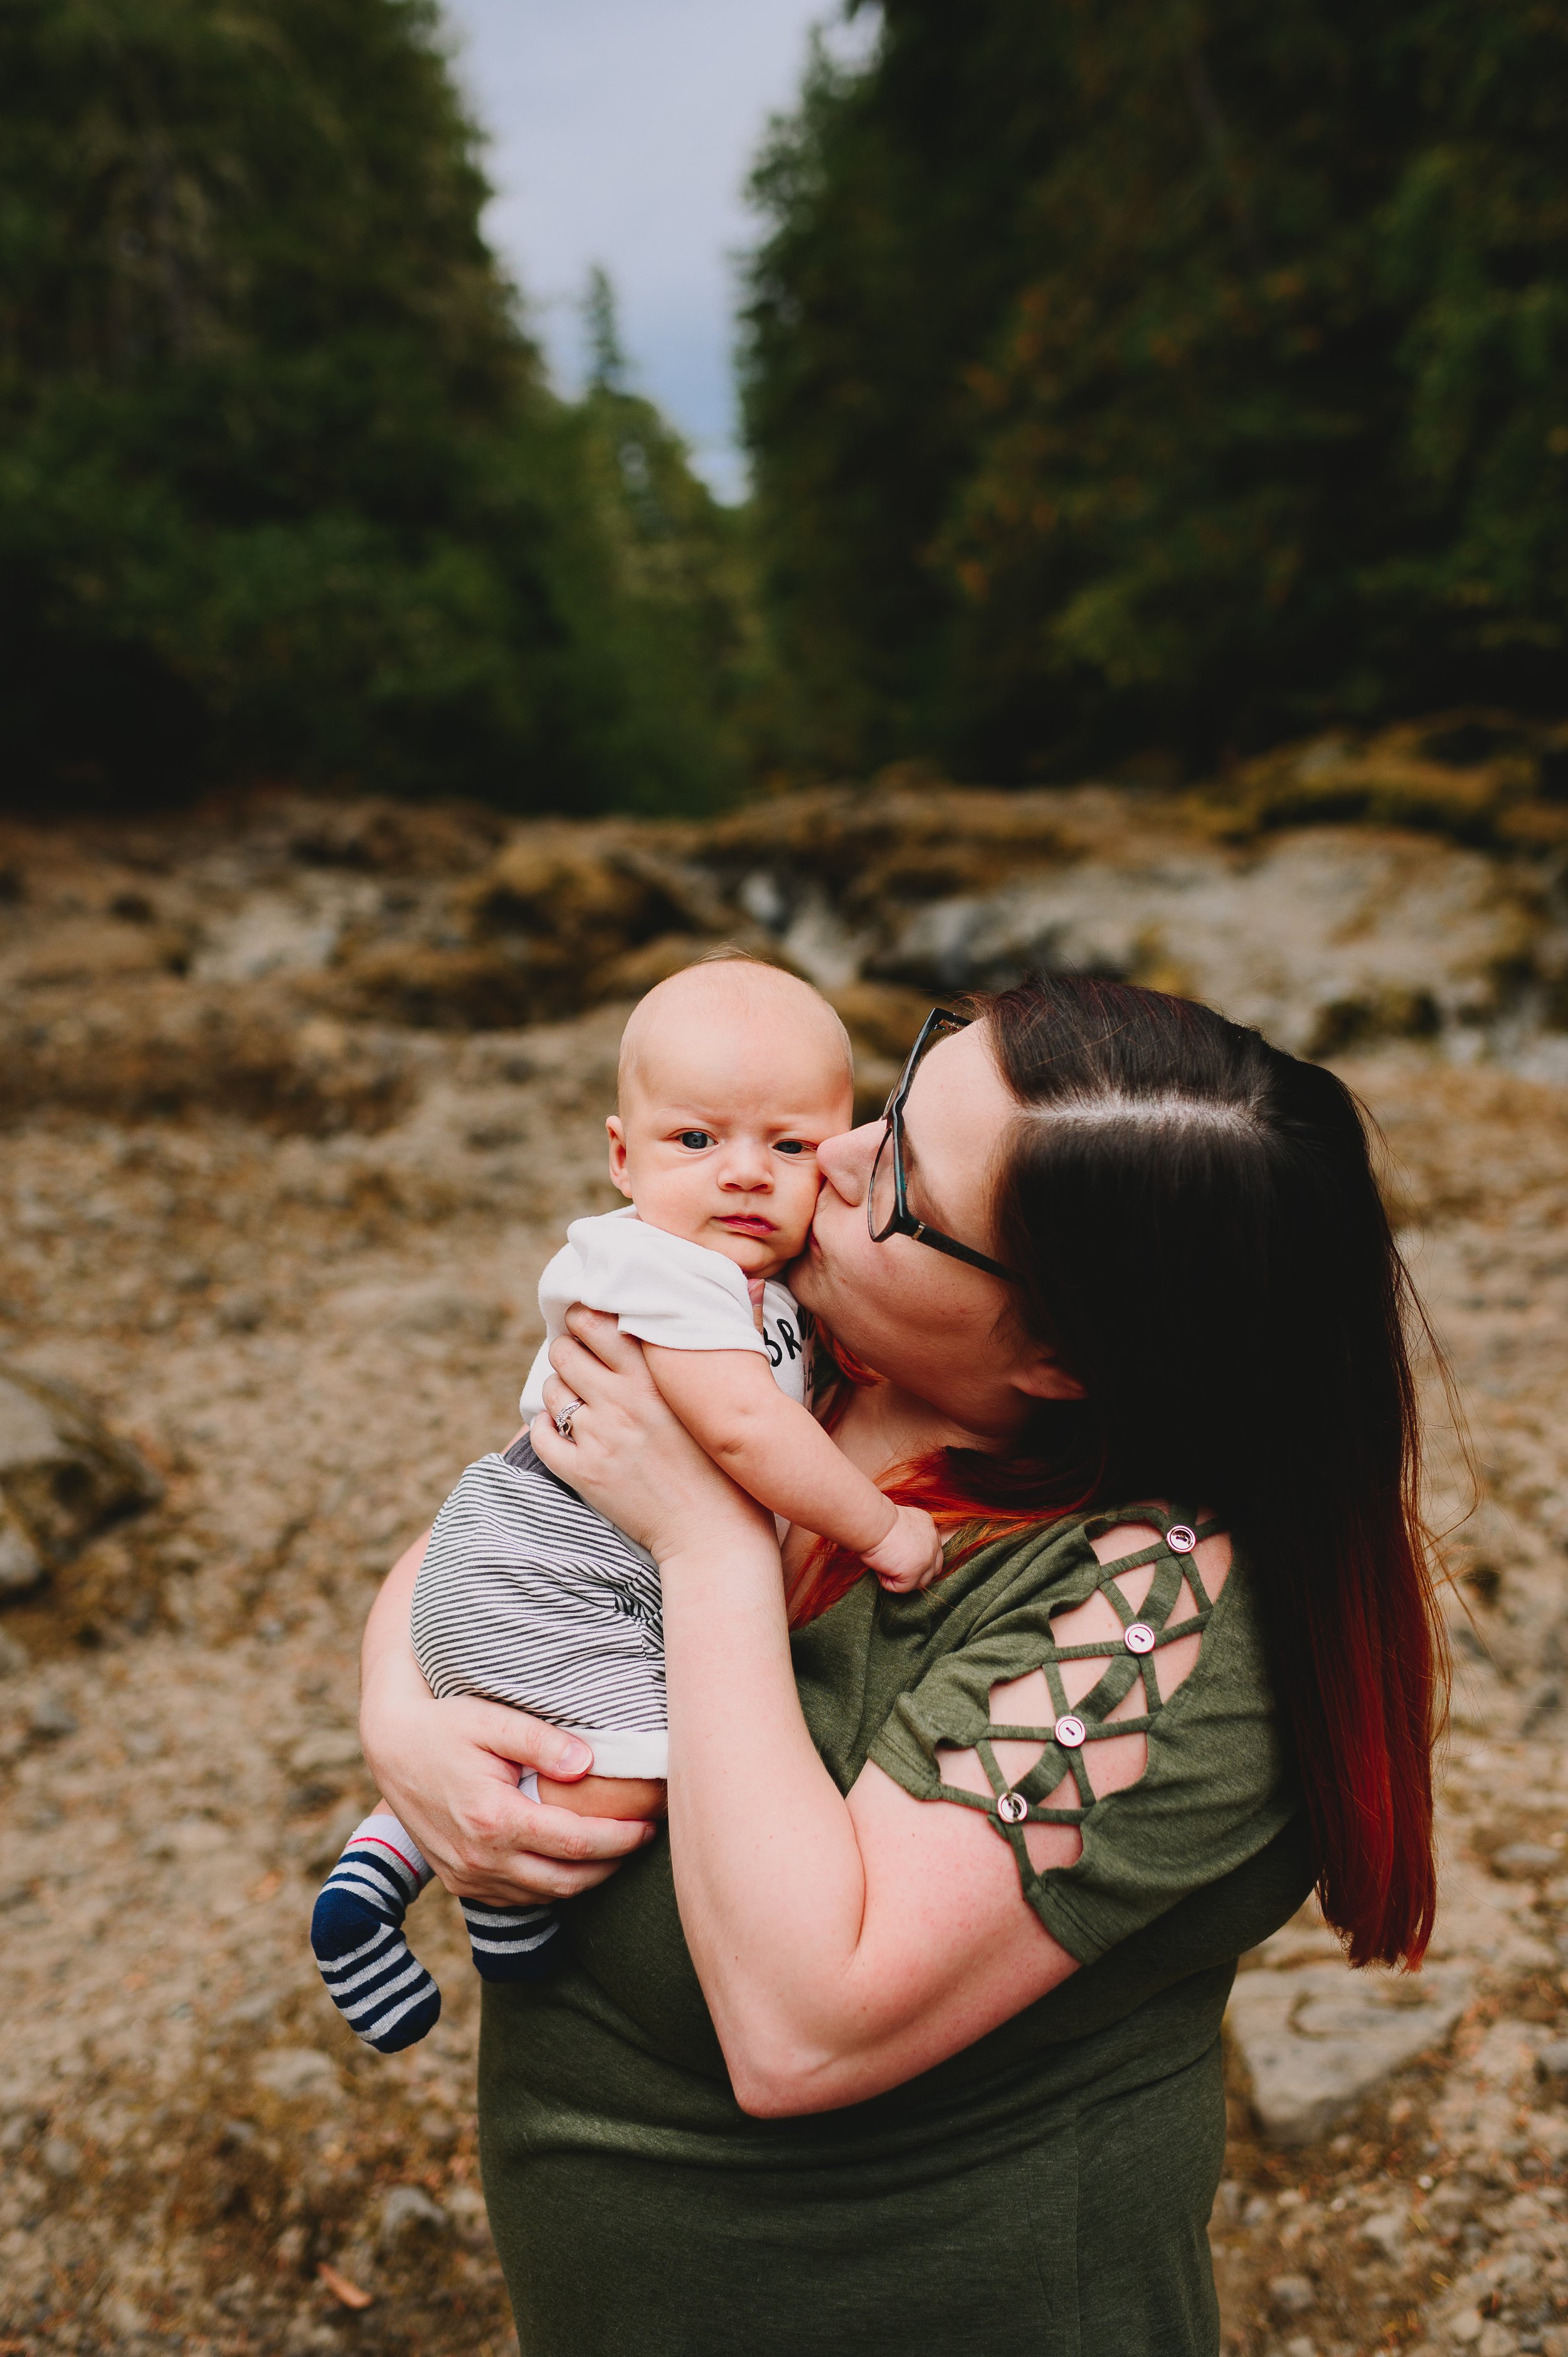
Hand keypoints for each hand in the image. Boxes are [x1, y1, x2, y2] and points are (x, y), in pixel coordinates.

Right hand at [359, 1551, 656, 1903]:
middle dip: (612, 1864)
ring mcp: (466, 1876)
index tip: (649, 1825)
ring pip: (543, 1896)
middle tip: (642, 1839)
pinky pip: (516, 1899)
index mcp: (494, 1819)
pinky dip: (549, 1886)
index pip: (576, 1843)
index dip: (620, 1838)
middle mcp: (479, 1858)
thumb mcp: (492, 1719)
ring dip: (583, 1880)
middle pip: (566, 1881)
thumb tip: (588, 1764)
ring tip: (614, 1850)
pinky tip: (569, 1862)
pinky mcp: (458, 1882)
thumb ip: (542, 1741)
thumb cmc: (445, 1725)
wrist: (390, 1746)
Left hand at [532, 1307, 773, 1564]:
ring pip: (551, 1390)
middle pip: (565, 1349)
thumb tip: (752, 1283)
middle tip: (581, 1358)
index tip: (594, 1322)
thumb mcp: (742, 1392)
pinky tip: (563, 1429)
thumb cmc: (736, 1463)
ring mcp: (599, 1437)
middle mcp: (622, 1401)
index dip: (588, 1317)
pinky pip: (541, 1435)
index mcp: (656, 1377)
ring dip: (560, 1388)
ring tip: (577, 1396)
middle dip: (568, 1348)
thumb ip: (737, 1333)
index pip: (598, 1322)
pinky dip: (545, 1427)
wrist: (718, 1536)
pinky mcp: (583, 1473)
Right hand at [861, 1503, 943, 1591]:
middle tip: (896, 1570)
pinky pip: (903, 1587)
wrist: (873, 1522)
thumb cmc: (876, 1520)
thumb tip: (901, 1555)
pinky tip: (879, 1568)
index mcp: (928, 1527)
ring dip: (902, 1579)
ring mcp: (927, 1559)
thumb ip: (908, 1538)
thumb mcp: (898, 1524)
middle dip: (917, 1574)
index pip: (933, 1552)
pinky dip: (888, 1581)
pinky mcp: (914, 1572)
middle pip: (934, 1569)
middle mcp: (933, 1542)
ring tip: (884, 1566)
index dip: (920, 1560)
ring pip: (921, 1582)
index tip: (903, 1561)